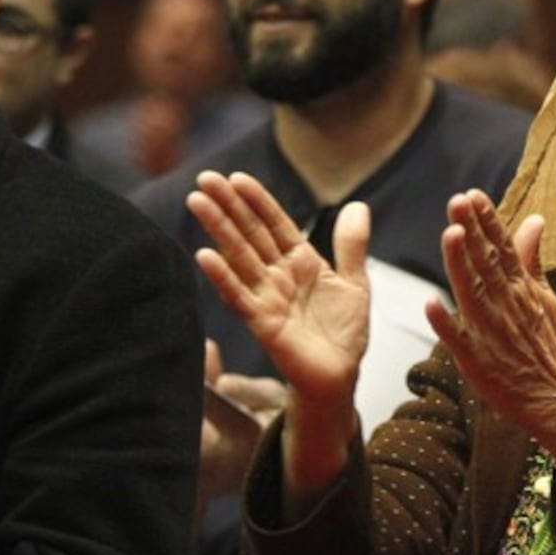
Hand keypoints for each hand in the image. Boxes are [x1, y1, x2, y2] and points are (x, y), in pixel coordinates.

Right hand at [188, 171, 369, 490]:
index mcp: (300, 262)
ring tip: (197, 202)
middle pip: (250, 233)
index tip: (237, 178)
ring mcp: (267, 298)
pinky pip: (240, 296)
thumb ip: (352, 246)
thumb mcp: (355, 283)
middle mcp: (278, 276)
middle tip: (204, 178)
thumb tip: (358, 205)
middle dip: (228, 205)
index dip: (257, 201)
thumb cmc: (344, 335)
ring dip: (218, 229)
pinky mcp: (262, 324)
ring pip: (239, 257)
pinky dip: (222, 276)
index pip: (275, 224)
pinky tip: (204, 255)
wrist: (341, 377)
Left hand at [424, 191, 555, 459]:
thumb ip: (531, 259)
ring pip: (471, 291)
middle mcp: (504, 304)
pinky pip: (457, 338)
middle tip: (457, 202)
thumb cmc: (547, 346)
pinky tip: (430, 302)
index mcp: (520, 288)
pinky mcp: (475, 358)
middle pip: (485, 262)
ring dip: (460, 264)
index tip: (474, 195)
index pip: (502, 247)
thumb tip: (533, 220)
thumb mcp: (545, 297)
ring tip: (451, 235)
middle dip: (472, 230)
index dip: (488, 220)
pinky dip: (444, 321)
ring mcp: (489, 331)